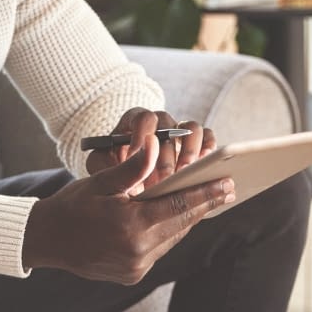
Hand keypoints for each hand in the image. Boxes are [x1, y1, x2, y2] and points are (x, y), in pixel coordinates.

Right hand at [24, 138, 234, 284]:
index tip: (228, 184)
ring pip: (173, 238)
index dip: (207, 194)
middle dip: (205, 205)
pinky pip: (160, 249)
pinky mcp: (132, 275)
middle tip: (228, 189)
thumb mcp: (101, 182)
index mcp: (130, 227)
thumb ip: (132, 167)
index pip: (179, 206)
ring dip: (188, 219)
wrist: (45, 241)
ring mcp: (135, 267)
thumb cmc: (71, 206)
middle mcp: (137, 252)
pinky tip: (178, 217)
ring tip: (208, 200)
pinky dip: (169, 232)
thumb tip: (155, 146)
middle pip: (181, 223)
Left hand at [84, 107, 214, 189]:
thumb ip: (109, 166)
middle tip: (162, 179)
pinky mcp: (197, 145)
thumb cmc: (112, 180)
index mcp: (133, 124)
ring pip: (192, 128)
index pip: (141, 118)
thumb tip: (128, 159)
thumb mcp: (103, 172)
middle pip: (168, 125)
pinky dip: (208, 150)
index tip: (137, 157)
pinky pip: (208, 138)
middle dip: (165, 155)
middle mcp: (158, 124)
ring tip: (184, 176)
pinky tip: (205, 169)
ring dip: (189, 152)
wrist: (126, 194)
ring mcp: (179, 133)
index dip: (141, 135)